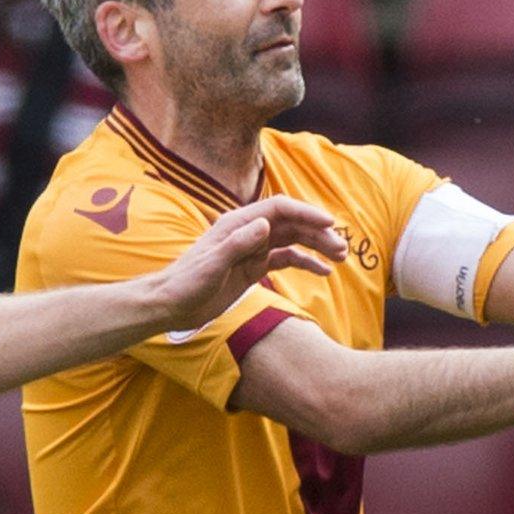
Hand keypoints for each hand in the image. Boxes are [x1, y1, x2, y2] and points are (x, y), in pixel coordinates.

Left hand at [152, 196, 346, 331]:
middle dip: (319, 233)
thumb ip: (238, 244)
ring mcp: (252, 249)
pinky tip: (324, 271)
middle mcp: (248, 232)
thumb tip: (266, 224)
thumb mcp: (212, 265)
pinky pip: (285, 260)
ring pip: (293, 241)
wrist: (170, 304)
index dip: (306, 212)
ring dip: (317, 246)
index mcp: (238, 223)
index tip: (330, 223)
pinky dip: (306, 263)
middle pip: (292, 224)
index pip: (280, 209)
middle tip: (342, 248)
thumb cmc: (186, 284)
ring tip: (341, 257)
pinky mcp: (253, 267)